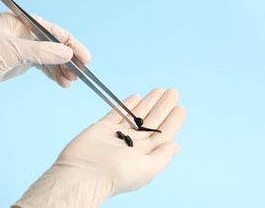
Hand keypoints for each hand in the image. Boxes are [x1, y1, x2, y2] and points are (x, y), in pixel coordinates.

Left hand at [0, 11, 90, 88]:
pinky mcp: (18, 63)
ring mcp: (21, 49)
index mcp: (19, 22)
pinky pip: (40, 66)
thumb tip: (68, 53)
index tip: (85, 57)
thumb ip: (42, 52)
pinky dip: (51, 74)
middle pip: (52, 44)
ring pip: (48, 57)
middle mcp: (22, 33)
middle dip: (68, 58)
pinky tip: (61, 82)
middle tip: (81, 73)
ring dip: (61, 69)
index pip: (52, 30)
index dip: (71, 43)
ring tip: (72, 81)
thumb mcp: (12, 52)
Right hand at [13, 88, 185, 207]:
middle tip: (173, 91)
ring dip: (148, 102)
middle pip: (152, 121)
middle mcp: (132, 143)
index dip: (172, 121)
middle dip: (163, 106)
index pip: (163, 134)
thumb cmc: (117, 174)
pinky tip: (136, 96)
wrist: (84, 173)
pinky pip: (117, 113)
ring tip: (160, 90)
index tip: (180, 107)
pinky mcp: (102, 128)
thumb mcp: (147, 168)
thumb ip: (162, 156)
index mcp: (144, 154)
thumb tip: (176, 145)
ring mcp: (117, 135)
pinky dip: (126, 105)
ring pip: (136, 115)